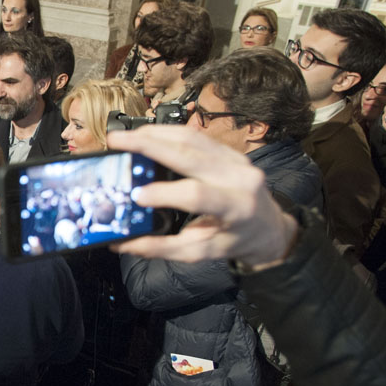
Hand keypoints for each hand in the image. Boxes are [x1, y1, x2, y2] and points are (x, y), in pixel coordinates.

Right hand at [106, 126, 298, 268]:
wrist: (268, 227)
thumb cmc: (234, 240)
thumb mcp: (200, 252)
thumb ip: (161, 248)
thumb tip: (123, 244)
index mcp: (236, 208)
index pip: (196, 195)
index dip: (164, 193)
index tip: (136, 196)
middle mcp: (240, 178)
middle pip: (190, 154)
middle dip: (149, 145)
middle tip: (117, 141)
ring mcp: (236, 160)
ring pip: (191, 138)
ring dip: (155, 133)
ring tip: (126, 136)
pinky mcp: (229, 151)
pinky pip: (196, 136)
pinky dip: (167, 133)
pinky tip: (146, 134)